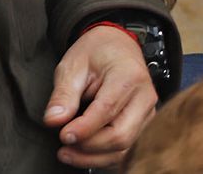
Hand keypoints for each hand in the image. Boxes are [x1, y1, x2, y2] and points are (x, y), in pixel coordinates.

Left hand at [44, 24, 156, 168]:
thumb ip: (63, 95)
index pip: (107, 111)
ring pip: (125, 148)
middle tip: (63, 145)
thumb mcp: (73, 66)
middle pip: (120, 136)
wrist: (117, 45)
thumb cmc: (97, 52)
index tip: (62, 135)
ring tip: (68, 152)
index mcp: (129, 76)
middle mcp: (145, 96)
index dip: (83, 129)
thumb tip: (54, 120)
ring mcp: (148, 111)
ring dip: (95, 157)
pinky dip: (105, 157)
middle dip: (89, 147)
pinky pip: (128, 149)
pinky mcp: (144, 122)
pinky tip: (85, 153)